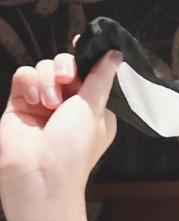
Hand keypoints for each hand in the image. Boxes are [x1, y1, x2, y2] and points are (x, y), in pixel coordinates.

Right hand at [0, 35, 122, 220]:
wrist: (39, 175)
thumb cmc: (72, 150)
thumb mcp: (94, 110)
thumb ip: (101, 78)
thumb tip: (114, 55)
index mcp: (95, 111)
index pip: (91, 74)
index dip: (87, 58)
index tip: (82, 44)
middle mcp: (70, 108)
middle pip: (66, 67)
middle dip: (65, 68)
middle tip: (65, 79)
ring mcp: (44, 106)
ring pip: (44, 69)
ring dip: (46, 81)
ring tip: (49, 104)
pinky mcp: (21, 104)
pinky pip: (23, 76)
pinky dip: (28, 82)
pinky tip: (33, 99)